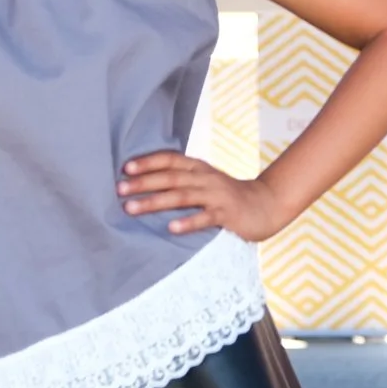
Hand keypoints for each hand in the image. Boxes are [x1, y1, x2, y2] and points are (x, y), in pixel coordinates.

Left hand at [117, 153, 288, 240]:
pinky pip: (205, 218)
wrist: (266, 205)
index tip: (125, 169)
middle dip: (143, 183)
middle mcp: (206, 178)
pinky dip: (188, 222)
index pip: (170, 159)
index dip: (148, 162)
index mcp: (199, 168)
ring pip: (182, 196)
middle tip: (119, 190)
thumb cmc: (227, 196)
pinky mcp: (228, 215)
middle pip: (171, 177)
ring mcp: (217, 196)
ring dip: (155, 202)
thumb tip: (145, 185)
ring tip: (132, 208)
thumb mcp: (206, 182)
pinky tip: (171, 228)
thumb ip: (182, 181)